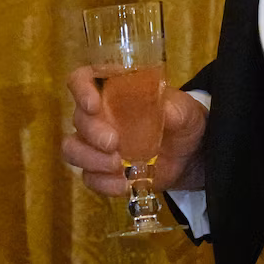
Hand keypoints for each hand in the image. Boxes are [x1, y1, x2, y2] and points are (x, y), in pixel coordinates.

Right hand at [61, 65, 207, 195]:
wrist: (190, 155)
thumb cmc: (182, 121)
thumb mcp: (185, 110)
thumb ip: (174, 109)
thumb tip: (164, 110)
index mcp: (114, 89)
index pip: (83, 79)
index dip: (81, 89)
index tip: (93, 105)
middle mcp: (99, 115)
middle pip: (78, 118)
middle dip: (92, 132)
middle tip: (113, 143)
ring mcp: (97, 145)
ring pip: (72, 149)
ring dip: (89, 158)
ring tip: (117, 165)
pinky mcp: (103, 171)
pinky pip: (89, 178)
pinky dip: (104, 183)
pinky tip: (124, 184)